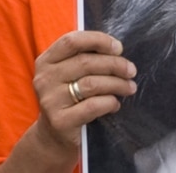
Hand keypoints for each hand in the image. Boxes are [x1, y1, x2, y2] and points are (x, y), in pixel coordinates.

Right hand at [30, 31, 136, 154]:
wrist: (53, 136)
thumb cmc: (68, 98)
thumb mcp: (68, 74)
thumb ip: (83, 59)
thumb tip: (116, 50)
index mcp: (46, 61)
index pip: (71, 41)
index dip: (97, 40)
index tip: (118, 47)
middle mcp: (44, 78)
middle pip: (85, 62)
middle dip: (114, 64)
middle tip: (131, 70)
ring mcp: (50, 100)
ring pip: (91, 84)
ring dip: (117, 84)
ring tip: (129, 87)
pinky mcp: (60, 121)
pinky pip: (93, 106)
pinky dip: (109, 102)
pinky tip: (115, 104)